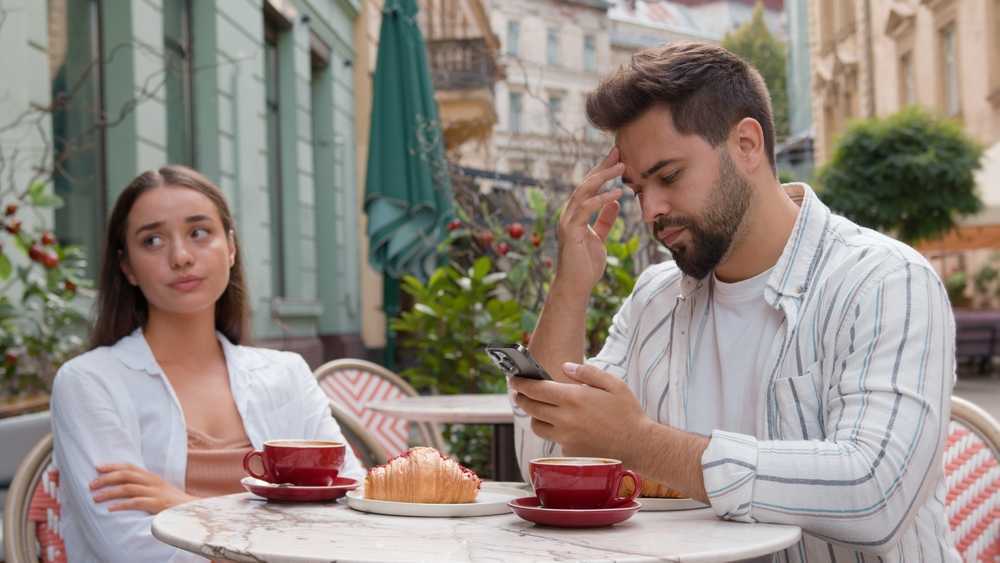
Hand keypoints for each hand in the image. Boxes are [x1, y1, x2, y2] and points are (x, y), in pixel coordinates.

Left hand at [90, 463, 196, 513]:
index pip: (129, 467)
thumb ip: (143, 485)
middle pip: (126, 475)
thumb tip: (122, 484)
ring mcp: (155, 492)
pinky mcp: (157, 504)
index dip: (113, 466)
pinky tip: (110, 509)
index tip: (97, 467)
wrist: (191, 510)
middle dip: (106, 478)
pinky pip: (136, 502)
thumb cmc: (171, 501)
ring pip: (128, 488)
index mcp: (151, 476)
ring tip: (95, 498)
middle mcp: (152, 481)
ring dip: (109, 492)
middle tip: (91, 485)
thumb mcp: (158, 489)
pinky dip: (121, 505)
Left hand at [510, 362, 649, 460]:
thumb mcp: (612, 384)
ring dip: (535, 417)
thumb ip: (586, 373)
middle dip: (522, 398)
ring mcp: (565, 438)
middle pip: (531, 407)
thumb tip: (564, 367)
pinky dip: (555, 432)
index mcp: (573, 398)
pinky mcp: (569, 452)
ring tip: (541, 410)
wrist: (639, 445)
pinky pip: (554, 440)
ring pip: (538, 426)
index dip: (521, 383)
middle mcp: (565, 419)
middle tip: (519, 392)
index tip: (514, 379)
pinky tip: (565, 426)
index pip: (536, 389)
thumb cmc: (628, 412)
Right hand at [555, 147, 624, 294]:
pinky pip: (586, 209)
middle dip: (602, 167)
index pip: (589, 187)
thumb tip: (614, 203)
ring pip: (584, 191)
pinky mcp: (570, 230)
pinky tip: (616, 193)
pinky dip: (601, 199)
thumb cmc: (585, 265)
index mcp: (575, 214)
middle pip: (586, 183)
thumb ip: (605, 221)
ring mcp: (567, 221)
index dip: (602, 171)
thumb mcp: (599, 239)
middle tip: (619, 152)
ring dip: (603, 178)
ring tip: (621, 167)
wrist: (575, 286)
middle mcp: (569, 214)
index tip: (618, 158)